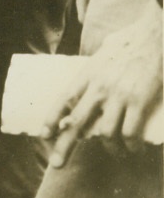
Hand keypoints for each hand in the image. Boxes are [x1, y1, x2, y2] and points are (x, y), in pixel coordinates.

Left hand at [42, 4, 162, 167]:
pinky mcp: (139, 100)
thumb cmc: (130, 42)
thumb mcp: (103, 55)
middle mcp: (99, 86)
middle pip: (76, 121)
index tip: (44, 135)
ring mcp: (119, 95)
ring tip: (117, 153)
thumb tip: (87, 85)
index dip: (51, 118)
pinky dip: (130, 146)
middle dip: (64, 145)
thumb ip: (94, 72)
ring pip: (105, 133)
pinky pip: (130, 133)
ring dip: (110, 149)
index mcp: (88, 74)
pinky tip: (133, 149)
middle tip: (57, 163)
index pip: (63, 99)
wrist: (154, 34)